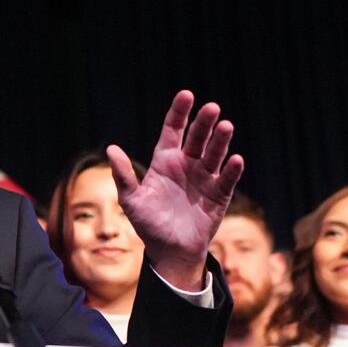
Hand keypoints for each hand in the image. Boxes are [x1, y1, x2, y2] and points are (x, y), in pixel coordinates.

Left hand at [107, 90, 242, 289]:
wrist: (170, 251)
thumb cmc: (148, 224)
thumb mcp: (132, 200)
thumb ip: (123, 175)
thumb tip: (111, 149)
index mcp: (165, 161)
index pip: (173, 130)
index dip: (179, 113)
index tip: (187, 95)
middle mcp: (187, 165)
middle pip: (197, 138)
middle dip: (204, 123)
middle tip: (211, 108)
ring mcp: (205, 178)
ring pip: (214, 154)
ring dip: (220, 141)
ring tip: (226, 126)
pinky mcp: (219, 195)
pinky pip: (226, 180)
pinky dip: (231, 170)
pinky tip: (236, 159)